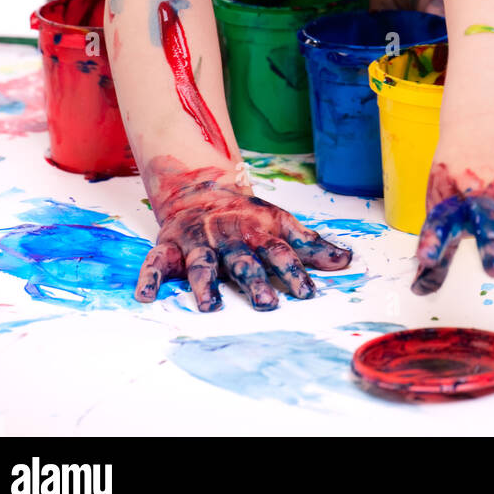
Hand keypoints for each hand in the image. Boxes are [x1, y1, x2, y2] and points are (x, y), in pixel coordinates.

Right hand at [135, 155, 351, 310]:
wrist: (200, 186)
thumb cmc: (245, 215)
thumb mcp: (279, 223)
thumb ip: (309, 245)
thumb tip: (346, 261)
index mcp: (257, 230)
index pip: (280, 251)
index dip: (294, 271)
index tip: (308, 293)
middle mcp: (228, 235)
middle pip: (243, 260)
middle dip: (255, 281)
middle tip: (267, 305)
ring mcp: (198, 240)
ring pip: (202, 262)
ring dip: (205, 285)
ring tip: (211, 307)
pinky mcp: (170, 245)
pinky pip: (157, 262)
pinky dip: (150, 277)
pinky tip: (147, 296)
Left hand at [412, 105, 493, 293]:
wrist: (485, 121)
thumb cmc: (459, 178)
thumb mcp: (442, 206)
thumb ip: (438, 250)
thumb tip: (419, 291)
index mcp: (455, 198)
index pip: (440, 220)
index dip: (432, 240)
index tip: (425, 259)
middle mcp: (484, 190)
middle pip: (486, 216)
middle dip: (491, 242)